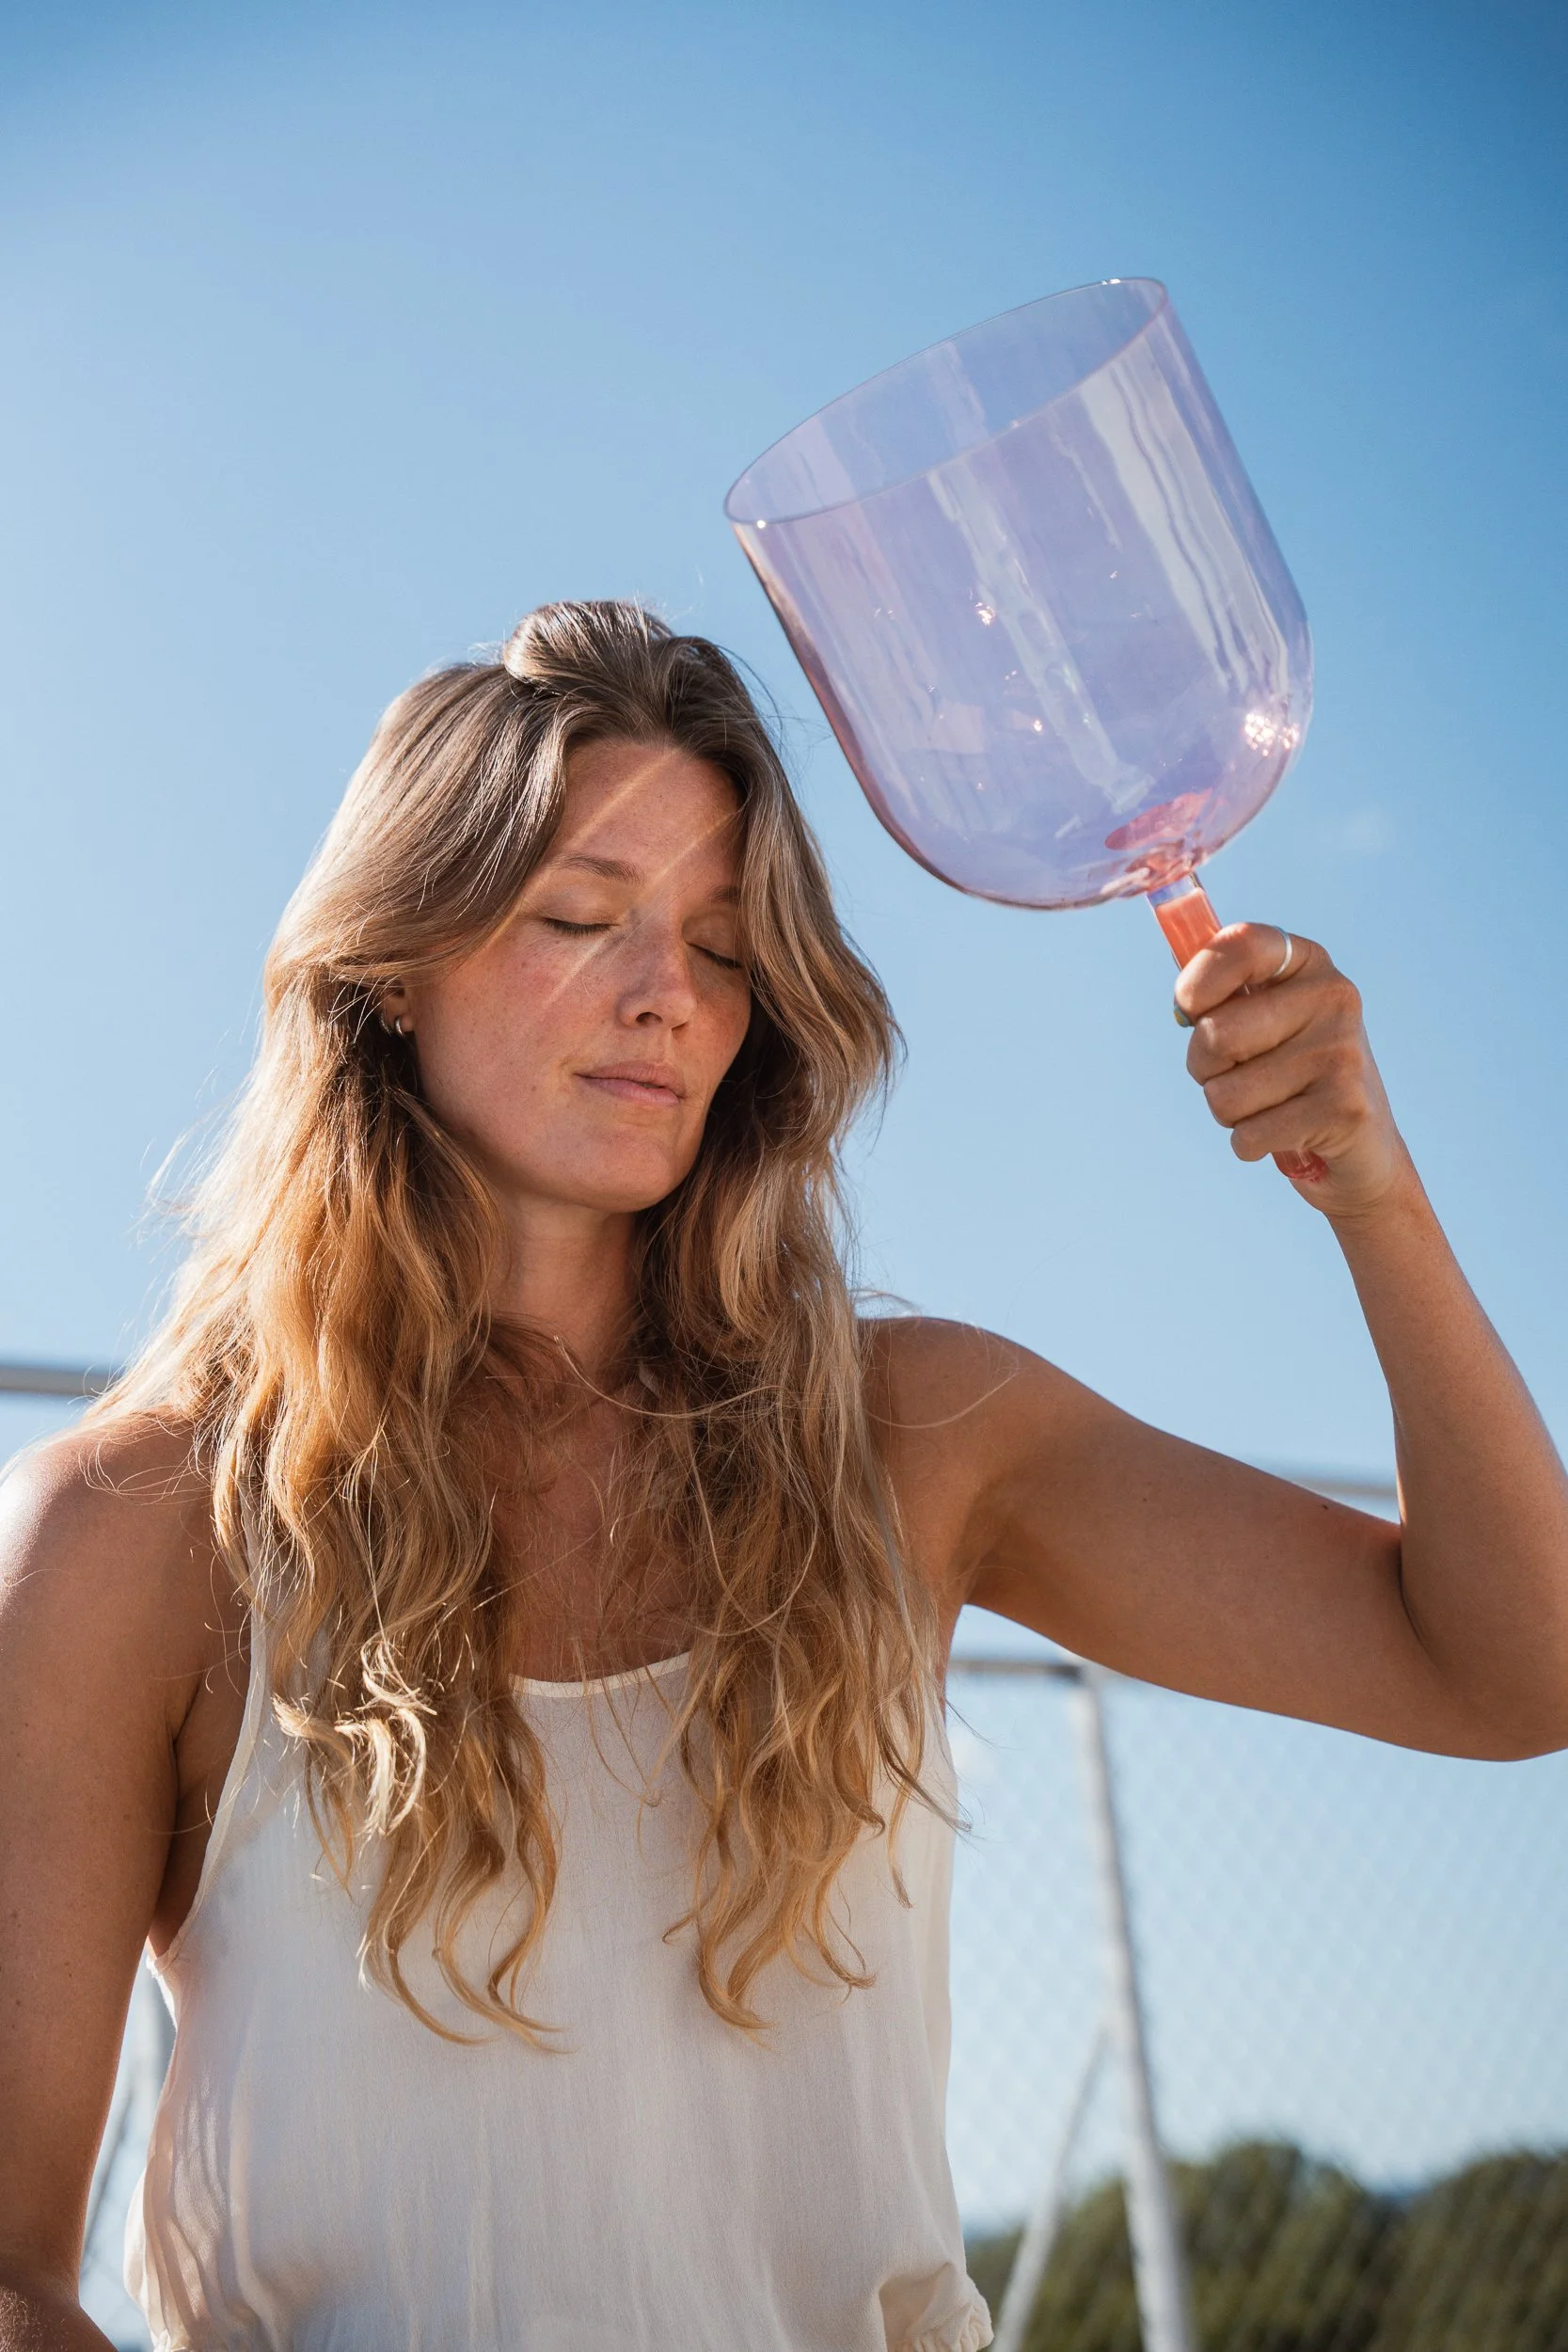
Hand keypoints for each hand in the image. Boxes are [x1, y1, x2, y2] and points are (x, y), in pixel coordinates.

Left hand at [1174, 923, 1409, 1218]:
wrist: (1362, 1143)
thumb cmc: (1289, 1074)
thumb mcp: (1262, 1020)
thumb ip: (1220, 995)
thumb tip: (1182, 1002)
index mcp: (1308, 963)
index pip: (1240, 945)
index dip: (1196, 983)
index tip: (1190, 1011)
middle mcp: (1332, 997)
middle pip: (1215, 1035)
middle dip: (1204, 1068)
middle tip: (1238, 1074)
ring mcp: (1342, 1051)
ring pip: (1224, 1095)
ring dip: (1229, 1113)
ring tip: (1268, 1105)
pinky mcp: (1344, 1107)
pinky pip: (1247, 1135)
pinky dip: (1249, 1144)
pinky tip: (1284, 1134)